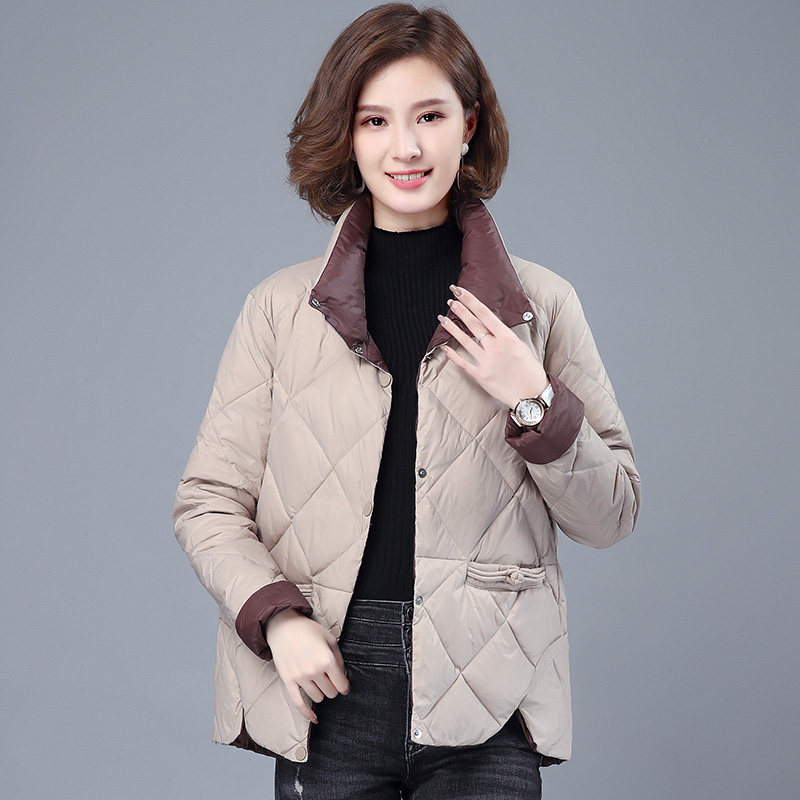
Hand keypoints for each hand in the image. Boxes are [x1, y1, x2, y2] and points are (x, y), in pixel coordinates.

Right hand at [265, 608, 350, 723]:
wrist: (284, 627)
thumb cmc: (309, 631)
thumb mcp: (330, 639)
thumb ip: (339, 659)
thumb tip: (343, 676)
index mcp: (327, 660)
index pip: (342, 685)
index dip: (345, 687)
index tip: (344, 685)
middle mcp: (314, 670)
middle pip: (331, 693)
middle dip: (333, 688)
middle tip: (329, 679)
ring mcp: (300, 677)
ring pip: (318, 698)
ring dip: (321, 693)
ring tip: (318, 681)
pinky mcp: (288, 681)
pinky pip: (299, 703)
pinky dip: (307, 714)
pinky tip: (314, 718)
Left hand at [439, 284, 548, 408]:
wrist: (532, 394)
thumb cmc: (530, 370)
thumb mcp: (521, 346)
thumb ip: (504, 336)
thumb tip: (491, 325)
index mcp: (507, 337)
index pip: (485, 314)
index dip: (470, 301)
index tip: (460, 291)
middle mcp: (495, 347)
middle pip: (473, 324)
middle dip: (460, 310)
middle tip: (450, 300)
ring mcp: (486, 362)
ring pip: (465, 341)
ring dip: (452, 328)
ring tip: (442, 318)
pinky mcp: (480, 376)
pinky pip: (463, 363)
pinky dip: (452, 355)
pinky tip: (444, 346)